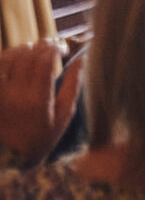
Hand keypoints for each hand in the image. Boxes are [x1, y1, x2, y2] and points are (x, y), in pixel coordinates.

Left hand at [0, 40, 80, 163]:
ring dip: (23, 49)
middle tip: (50, 45)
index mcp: (38, 99)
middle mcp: (16, 93)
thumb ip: (73, 84)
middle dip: (41, 45)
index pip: (44, 61)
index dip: (54, 48)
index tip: (63, 48)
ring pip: (8, 57)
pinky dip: (6, 58)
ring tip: (33, 51)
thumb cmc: (43, 135)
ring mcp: (0, 93)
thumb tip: (81, 59)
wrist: (13, 154)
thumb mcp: (65, 114)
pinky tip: (16, 59)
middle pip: (27, 55)